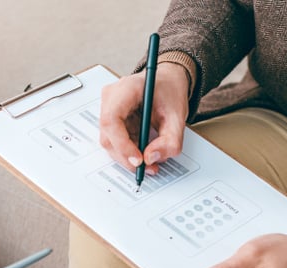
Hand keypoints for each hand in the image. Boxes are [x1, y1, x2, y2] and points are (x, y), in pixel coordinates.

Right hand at [99, 62, 189, 176]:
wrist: (167, 81)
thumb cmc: (169, 90)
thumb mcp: (177, 115)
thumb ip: (170, 140)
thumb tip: (151, 158)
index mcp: (126, 88)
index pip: (111, 120)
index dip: (122, 144)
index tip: (138, 159)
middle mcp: (111, 98)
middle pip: (108, 135)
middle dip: (127, 156)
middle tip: (146, 166)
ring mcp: (108, 108)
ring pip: (110, 142)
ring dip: (128, 156)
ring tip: (148, 162)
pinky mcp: (111, 119)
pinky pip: (115, 141)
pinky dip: (129, 151)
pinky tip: (143, 152)